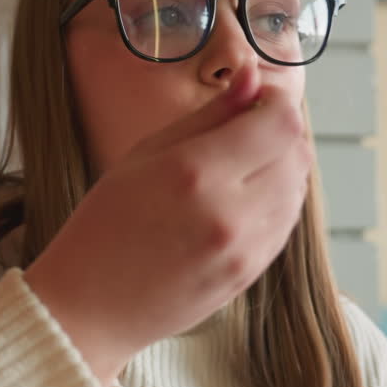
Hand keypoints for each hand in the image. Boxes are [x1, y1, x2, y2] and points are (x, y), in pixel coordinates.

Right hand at [23, 69, 311, 383]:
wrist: (89, 309)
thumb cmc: (102, 226)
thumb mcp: (142, 156)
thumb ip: (206, 116)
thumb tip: (250, 77)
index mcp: (194, 172)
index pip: (279, 121)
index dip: (273, 101)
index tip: (252, 99)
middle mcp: (229, 212)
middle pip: (296, 152)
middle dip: (277, 132)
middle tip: (243, 130)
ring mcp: (244, 250)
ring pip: (297, 189)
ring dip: (279, 168)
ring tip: (236, 168)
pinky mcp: (251, 275)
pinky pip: (285, 224)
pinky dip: (274, 203)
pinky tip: (237, 201)